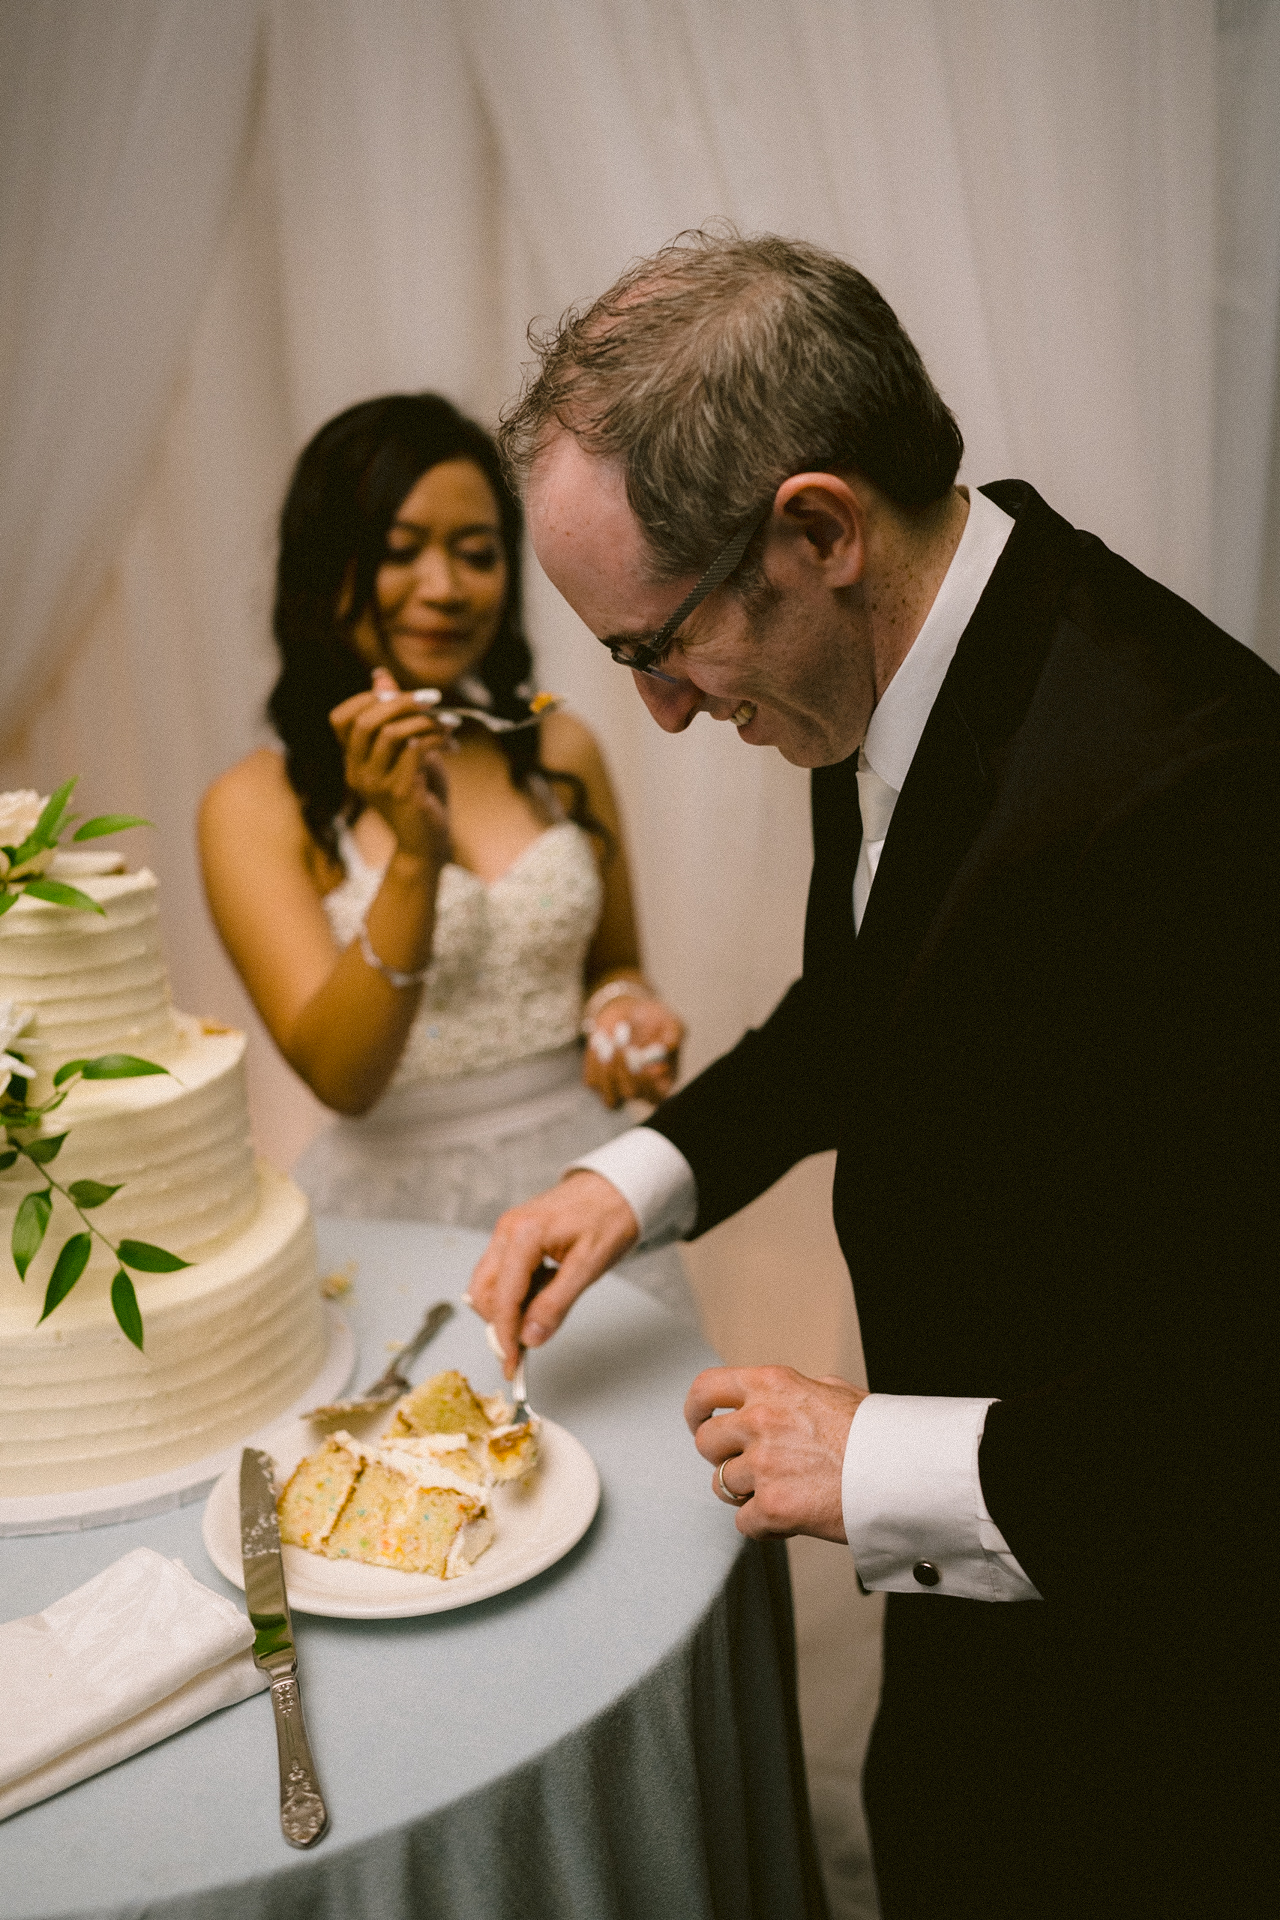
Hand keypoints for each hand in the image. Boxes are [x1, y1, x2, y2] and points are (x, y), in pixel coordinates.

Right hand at [329, 667, 452, 865]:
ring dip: (426, 721)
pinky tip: (452, 744)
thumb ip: (393, 717)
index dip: (368, 698)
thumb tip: (380, 675)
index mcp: (353, 761)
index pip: (340, 719)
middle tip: (435, 700)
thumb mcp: (406, 750)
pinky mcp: (399, 793)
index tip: (404, 694)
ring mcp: (375, 785)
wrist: (428, 841)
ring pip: (392, 733)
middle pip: (366, 721)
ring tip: (450, 725)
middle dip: (403, 702)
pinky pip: (414, 751)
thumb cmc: (420, 793)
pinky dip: (437, 739)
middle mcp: (356, 772)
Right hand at [467, 1171, 639, 1374]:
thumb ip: (556, 1304)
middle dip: (499, 1325)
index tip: (512, 1366)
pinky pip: (501, 1272)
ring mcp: (507, 1231)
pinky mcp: (513, 1234)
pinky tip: (541, 1294)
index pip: (503, 1299)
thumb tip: (530, 1339)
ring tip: (540, 1315)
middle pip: (484, 1293)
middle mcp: (507, 1230)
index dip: (505, 1337)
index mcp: (524, 1235)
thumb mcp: (588, 1266)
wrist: (616, 1185)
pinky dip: (513, 1293)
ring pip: (488, 1284)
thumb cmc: (609, 1217)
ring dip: (506, 1309)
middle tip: (525, 1348)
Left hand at [582, 993, 683, 1106]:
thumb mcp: (670, 1021)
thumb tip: (668, 1046)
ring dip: (606, 1067)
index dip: (646, 1080)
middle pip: (631, 1093)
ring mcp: (619, 1090)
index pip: (656, 1096)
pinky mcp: (599, 1082)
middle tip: (621, 1043)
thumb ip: (674, 1033)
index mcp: (663, 1083)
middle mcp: (642, 1092)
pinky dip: (594, 1060)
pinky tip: (601, 1039)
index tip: (639, 1055)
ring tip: (609, 1038)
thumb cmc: (654, 1020)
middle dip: (624, 1067)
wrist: (628, 1012)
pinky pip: (593, 1080)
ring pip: (610, 1095)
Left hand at [684, 1366, 868, 1542]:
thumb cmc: (878, 1435)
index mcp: (772, 1385)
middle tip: (747, 1465)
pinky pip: (744, 1522)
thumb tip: (791, 1394)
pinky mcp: (772, 1506)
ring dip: (744, 1493)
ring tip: (779, 1491)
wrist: (904, 1473)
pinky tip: (790, 1518)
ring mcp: (764, 1464)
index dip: (696, 1410)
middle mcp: (760, 1420)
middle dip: (722, 1457)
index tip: (699, 1422)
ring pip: (722, 1485)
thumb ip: (802, 1391)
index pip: (706, 1389)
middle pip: (706, 1442)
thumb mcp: (837, 1392)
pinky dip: (764, 1526)